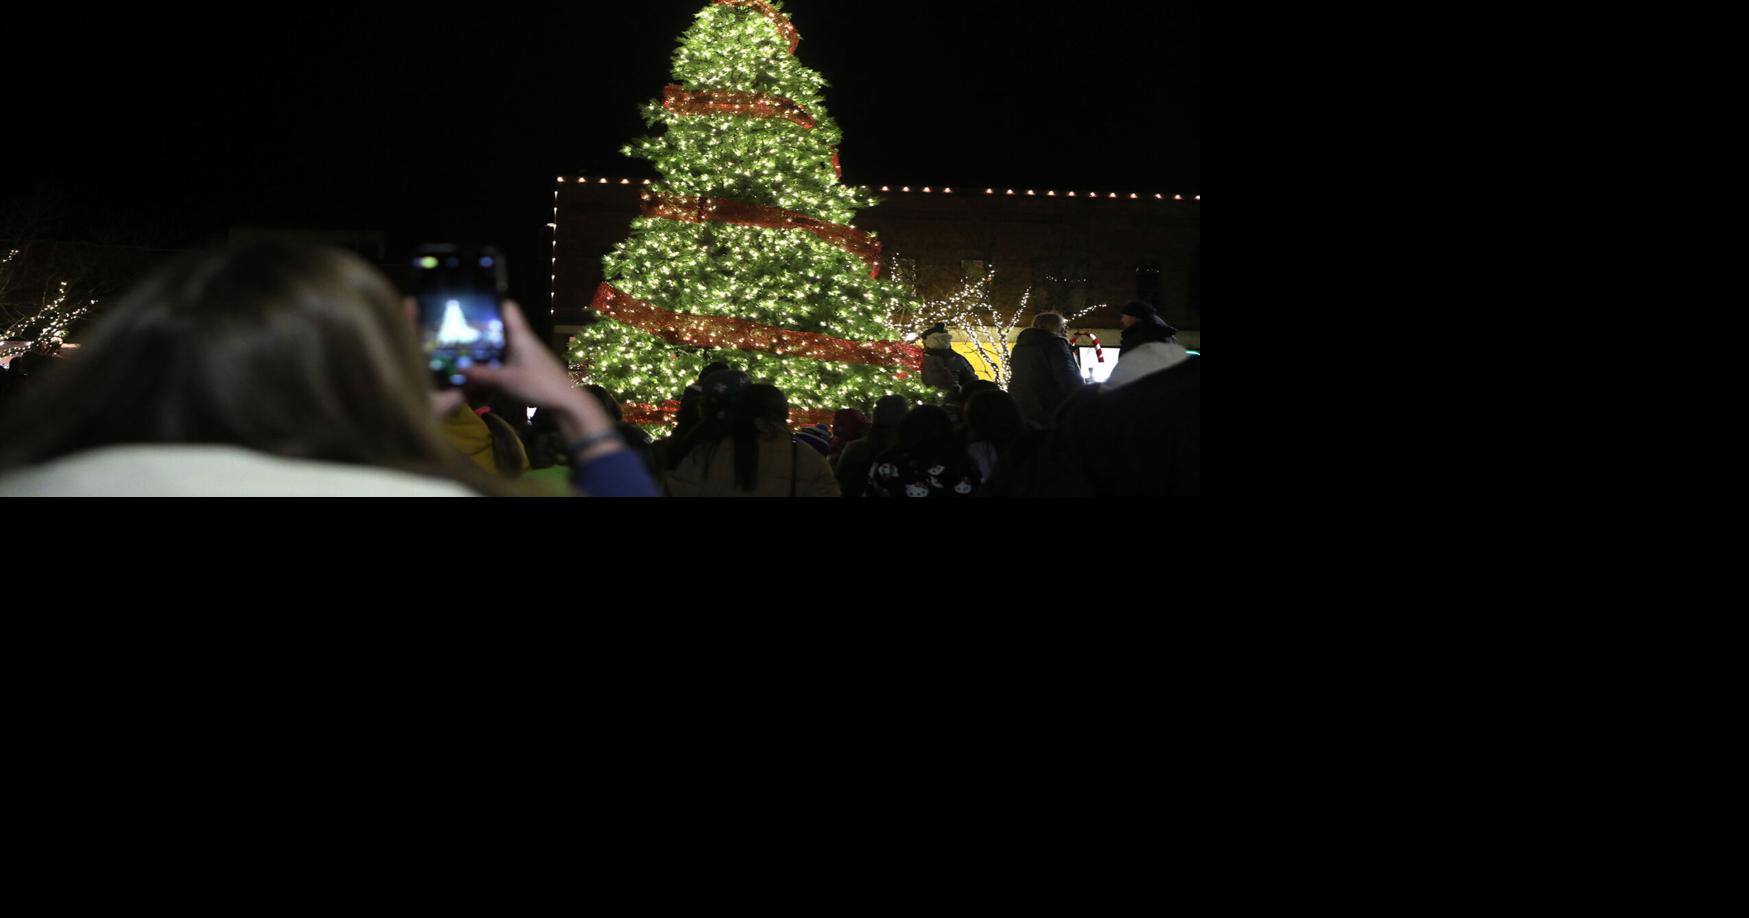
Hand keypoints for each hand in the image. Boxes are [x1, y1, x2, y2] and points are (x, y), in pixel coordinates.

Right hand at [459, 301, 620, 457]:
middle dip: (483, 332)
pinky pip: (510, 358)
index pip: (508, 308)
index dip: (491, 305)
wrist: (566, 402)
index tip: (471, 311)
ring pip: (506, 344)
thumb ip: (480, 374)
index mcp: (520, 335)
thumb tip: (458, 367)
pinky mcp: (532, 366)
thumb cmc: (536, 385)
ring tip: (468, 354)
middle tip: (460, 337)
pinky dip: (498, 361)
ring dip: (490, 349)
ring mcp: (529, 353)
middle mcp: (525, 340)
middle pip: (502, 327)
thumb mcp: (503, 381)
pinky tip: (486, 371)